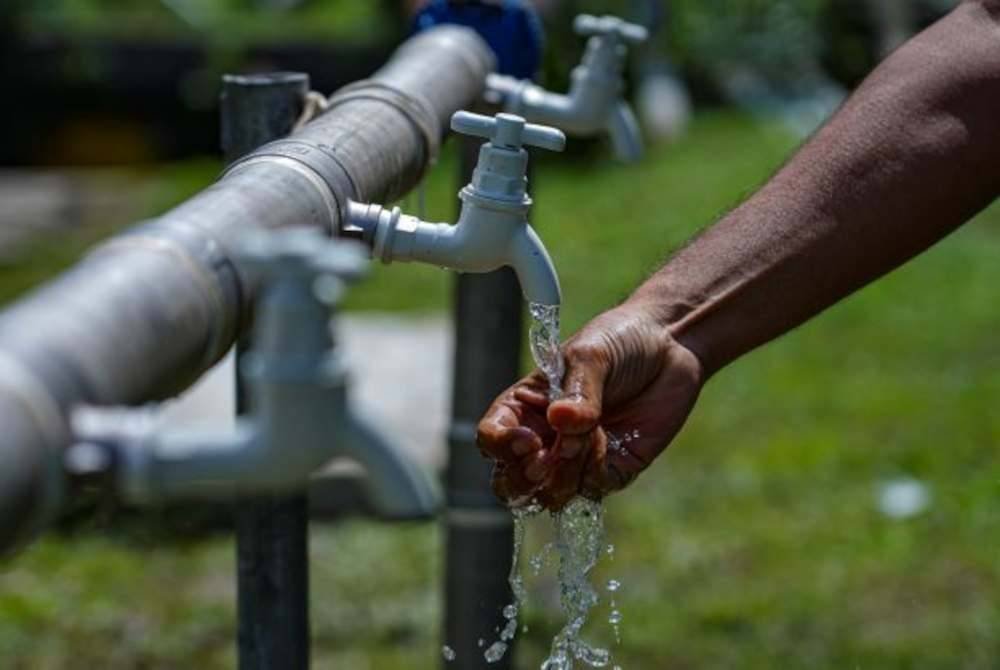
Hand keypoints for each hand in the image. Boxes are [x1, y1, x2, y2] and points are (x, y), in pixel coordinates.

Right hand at [477, 301, 704, 510]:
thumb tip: (562, 423)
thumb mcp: (591, 355)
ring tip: (592, 438)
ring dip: (567, 475)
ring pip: (551, 495)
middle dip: (524, 481)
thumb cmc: (619, 339)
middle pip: (512, 482)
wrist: (671, 344)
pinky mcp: (611, 469)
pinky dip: (597, 472)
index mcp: (525, 405)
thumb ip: (578, 392)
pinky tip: (613, 440)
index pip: (492, 438)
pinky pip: (592, 491)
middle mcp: (544, 437)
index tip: (529, 440)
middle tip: (546, 462)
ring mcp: (576, 458)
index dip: (502, 447)